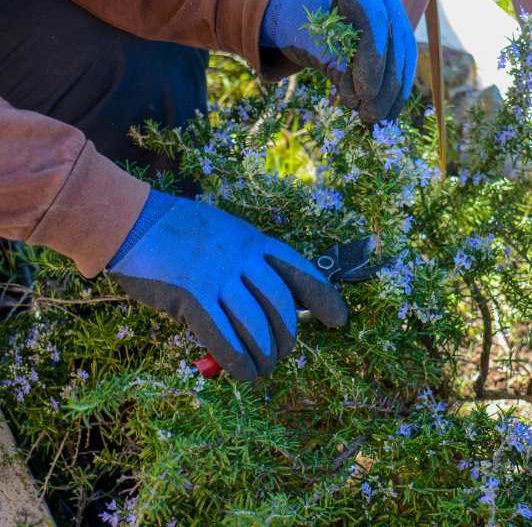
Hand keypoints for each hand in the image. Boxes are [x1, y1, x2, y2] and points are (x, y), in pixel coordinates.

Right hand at [107, 191, 346, 380]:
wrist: (129, 220)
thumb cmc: (176, 233)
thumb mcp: (223, 235)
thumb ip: (244, 265)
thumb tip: (262, 310)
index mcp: (253, 240)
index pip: (300, 270)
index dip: (324, 297)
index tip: (339, 320)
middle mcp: (241, 257)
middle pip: (281, 305)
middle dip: (289, 336)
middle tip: (283, 353)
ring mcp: (217, 275)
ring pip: (256, 326)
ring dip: (265, 355)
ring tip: (264, 368)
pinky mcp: (191, 297)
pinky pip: (225, 338)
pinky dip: (239, 361)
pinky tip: (244, 373)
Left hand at [260, 0, 416, 123]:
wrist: (297, 11)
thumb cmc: (296, 21)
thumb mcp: (308, 41)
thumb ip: (333, 65)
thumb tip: (357, 101)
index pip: (374, 21)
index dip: (373, 60)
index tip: (364, 95)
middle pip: (396, 41)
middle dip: (386, 84)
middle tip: (370, 116)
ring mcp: (392, 14)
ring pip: (405, 56)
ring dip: (394, 93)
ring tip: (377, 121)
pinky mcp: (394, 37)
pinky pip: (402, 65)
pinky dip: (394, 92)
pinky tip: (386, 115)